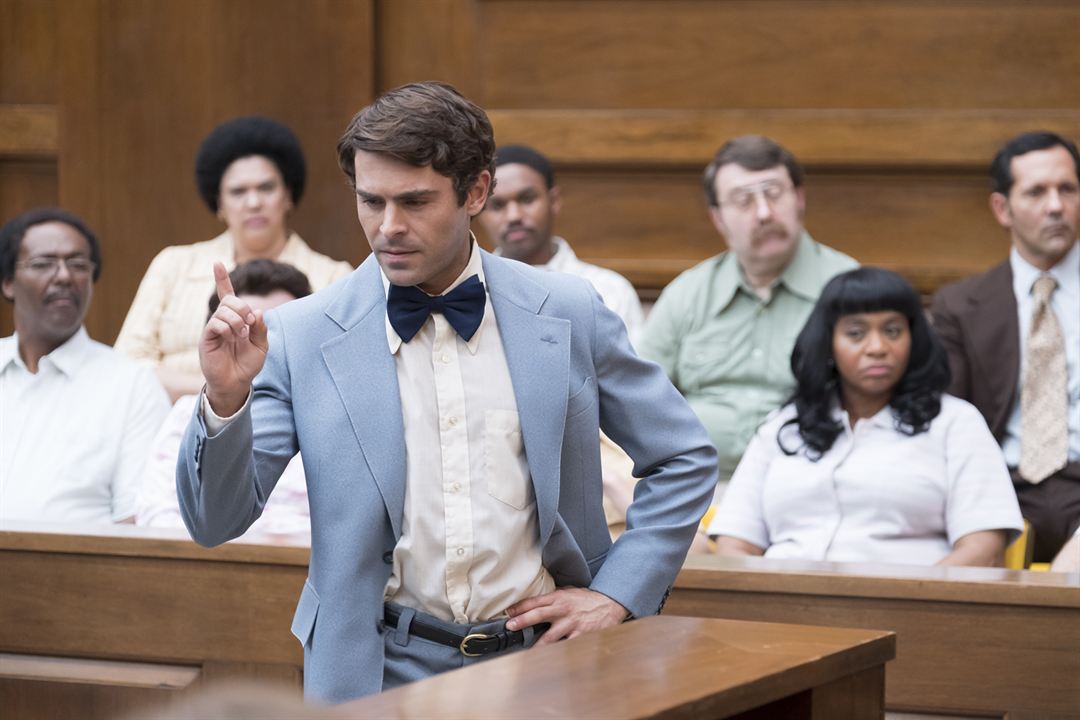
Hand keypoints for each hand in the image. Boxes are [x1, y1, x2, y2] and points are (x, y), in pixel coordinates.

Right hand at [199, 262, 267, 414]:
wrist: (237, 382)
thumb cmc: (247, 364)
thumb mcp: (262, 345)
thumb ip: (261, 328)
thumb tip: (259, 311)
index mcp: (236, 319)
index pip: (227, 295)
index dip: (222, 279)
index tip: (217, 263)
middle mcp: (223, 321)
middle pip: (231, 300)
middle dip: (244, 308)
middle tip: (250, 323)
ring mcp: (214, 329)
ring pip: (224, 310)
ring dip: (238, 320)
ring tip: (241, 335)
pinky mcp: (207, 338)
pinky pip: (215, 324)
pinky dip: (227, 328)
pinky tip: (231, 338)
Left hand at [505, 587, 627, 645]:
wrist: (610, 603)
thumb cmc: (588, 599)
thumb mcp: (569, 592)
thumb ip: (555, 597)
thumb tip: (538, 601)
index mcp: (559, 598)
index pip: (535, 601)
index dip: (520, 606)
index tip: (509, 612)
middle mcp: (563, 610)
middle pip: (539, 615)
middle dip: (523, 621)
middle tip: (510, 626)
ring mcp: (572, 624)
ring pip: (551, 636)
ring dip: (537, 645)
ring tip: (526, 652)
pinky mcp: (581, 635)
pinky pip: (566, 646)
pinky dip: (558, 653)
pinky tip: (550, 661)